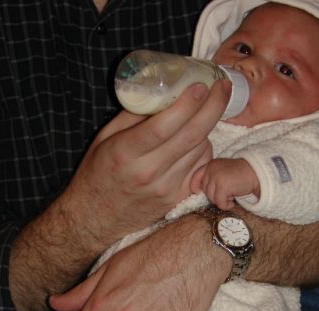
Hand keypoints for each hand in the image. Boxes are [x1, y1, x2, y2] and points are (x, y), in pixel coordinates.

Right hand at [9, 80, 228, 310]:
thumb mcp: (104, 139)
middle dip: (213, 107)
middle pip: (191, 136)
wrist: (95, 219)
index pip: (163, 126)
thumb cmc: (98, 174)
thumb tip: (164, 92)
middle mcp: (148, 172)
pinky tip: (194, 141)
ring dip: (205, 127)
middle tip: (223, 86)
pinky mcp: (176, 199)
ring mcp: (166, 188)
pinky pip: (201, 167)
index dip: (187, 104)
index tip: (202, 84)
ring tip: (199, 114)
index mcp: (125, 153)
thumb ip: (132, 116)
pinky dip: (203, 150)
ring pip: (200, 149)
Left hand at [190, 157, 259, 209]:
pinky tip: (233, 201)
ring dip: (222, 200)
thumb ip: (212, 177)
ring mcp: (216, 177)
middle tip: (228, 193)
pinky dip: (226, 205)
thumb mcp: (223, 172)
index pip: (196, 176)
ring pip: (211, 198)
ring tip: (232, 195)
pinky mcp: (223, 186)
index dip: (196, 186)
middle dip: (215, 195)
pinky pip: (219, 202)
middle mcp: (212, 169)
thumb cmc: (241, 175)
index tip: (198, 191)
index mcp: (211, 165)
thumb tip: (199, 191)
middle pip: (205, 191)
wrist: (257, 174)